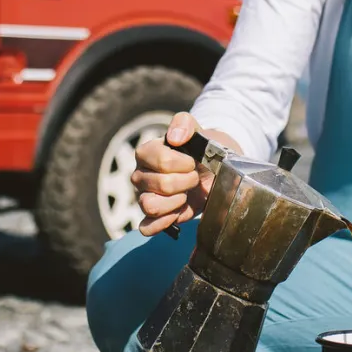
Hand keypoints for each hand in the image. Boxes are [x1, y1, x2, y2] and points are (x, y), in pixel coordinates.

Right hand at [131, 112, 239, 235]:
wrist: (211, 170)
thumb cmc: (199, 149)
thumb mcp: (196, 130)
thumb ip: (184, 124)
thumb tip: (174, 137)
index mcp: (146, 153)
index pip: (161, 160)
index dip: (182, 163)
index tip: (192, 161)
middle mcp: (140, 175)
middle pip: (161, 184)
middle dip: (186, 182)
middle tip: (194, 177)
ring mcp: (143, 197)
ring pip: (150, 206)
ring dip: (176, 202)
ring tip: (185, 194)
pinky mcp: (152, 217)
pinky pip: (147, 227)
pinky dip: (163, 223)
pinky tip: (177, 213)